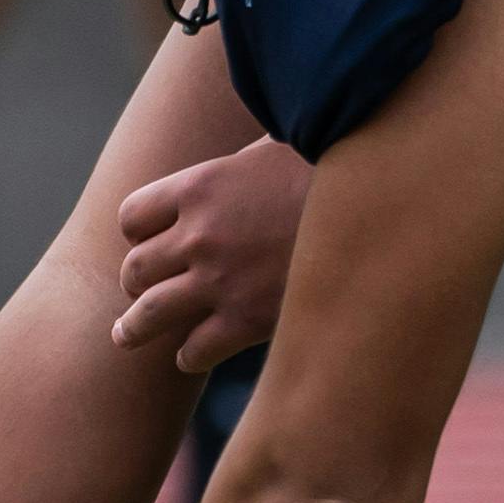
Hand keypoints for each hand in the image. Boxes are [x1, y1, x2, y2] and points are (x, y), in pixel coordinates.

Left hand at [113, 142, 310, 372]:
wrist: (376, 211)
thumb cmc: (331, 169)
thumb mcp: (273, 147)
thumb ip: (240, 163)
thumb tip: (240, 148)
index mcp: (199, 187)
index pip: (133, 215)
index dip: (138, 229)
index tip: (149, 238)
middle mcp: (198, 236)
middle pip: (135, 268)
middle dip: (136, 279)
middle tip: (139, 288)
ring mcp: (219, 282)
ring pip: (149, 315)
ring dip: (135, 327)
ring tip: (127, 335)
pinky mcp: (246, 321)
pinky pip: (194, 350)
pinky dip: (188, 355)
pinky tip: (193, 353)